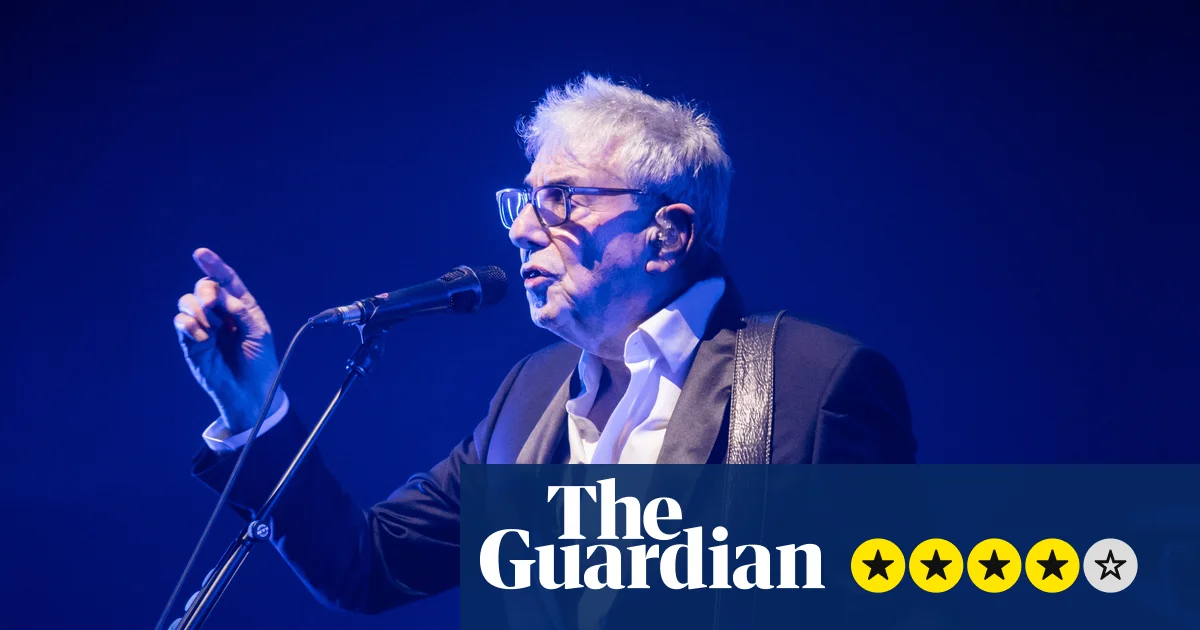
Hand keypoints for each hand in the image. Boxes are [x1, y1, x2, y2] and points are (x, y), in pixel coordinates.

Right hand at [174, 248, 280, 433]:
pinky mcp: (191, 342)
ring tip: (210, 327)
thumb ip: (241, 311)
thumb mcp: (259, 332)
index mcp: (241, 307)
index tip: (200, 254)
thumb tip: (219, 295)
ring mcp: (204, 326)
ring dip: (197, 308)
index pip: (226, 280)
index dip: (214, 265)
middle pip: (203, 287)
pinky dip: (189, 324)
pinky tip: (203, 337)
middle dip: (205, 290)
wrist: (250, 393)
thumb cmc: (259, 362)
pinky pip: (181, 322)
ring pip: (187, 302)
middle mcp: (221, 314)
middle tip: (211, 303)